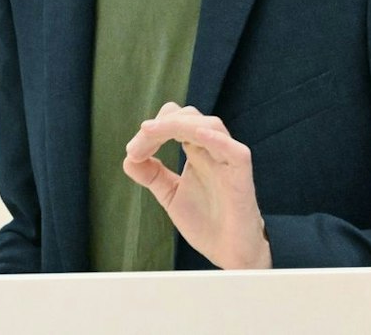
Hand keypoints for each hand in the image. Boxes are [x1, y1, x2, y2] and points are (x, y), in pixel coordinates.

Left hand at [122, 101, 271, 269]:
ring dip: (179, 125)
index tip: (132, 152)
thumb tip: (128, 159)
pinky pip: (236, 152)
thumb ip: (152, 175)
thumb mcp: (171, 195)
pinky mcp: (242, 178)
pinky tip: (196, 135)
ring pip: (211, 125)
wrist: (229, 254)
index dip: (153, 129)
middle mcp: (213, 151)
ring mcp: (228, 162)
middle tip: (136, 148)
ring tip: (152, 133)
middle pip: (190, 117)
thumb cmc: (205, 222)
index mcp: (197, 151)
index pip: (175, 121)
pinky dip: (217, 140)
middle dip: (160, 125)